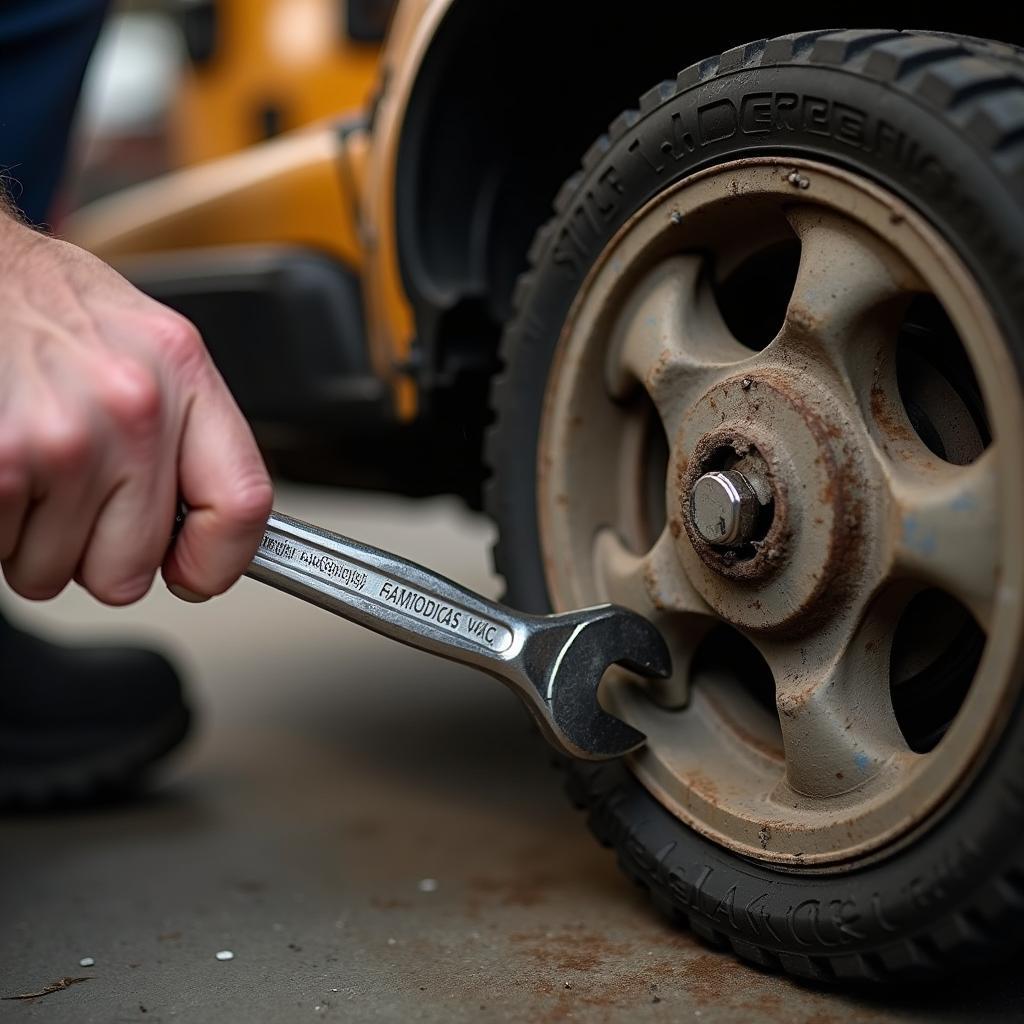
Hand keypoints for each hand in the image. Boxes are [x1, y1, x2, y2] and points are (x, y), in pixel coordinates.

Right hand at [0, 213, 272, 603]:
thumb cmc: (50, 307)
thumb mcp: (150, 346)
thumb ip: (187, 437)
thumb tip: (207, 534)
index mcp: (182, 373)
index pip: (242, 505)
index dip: (216, 562)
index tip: (193, 573)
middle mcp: (131, 407)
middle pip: (130, 569)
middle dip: (91, 551)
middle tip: (69, 492)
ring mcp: (60, 438)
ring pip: (51, 571)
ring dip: (31, 536)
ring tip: (26, 462)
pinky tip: (0, 463)